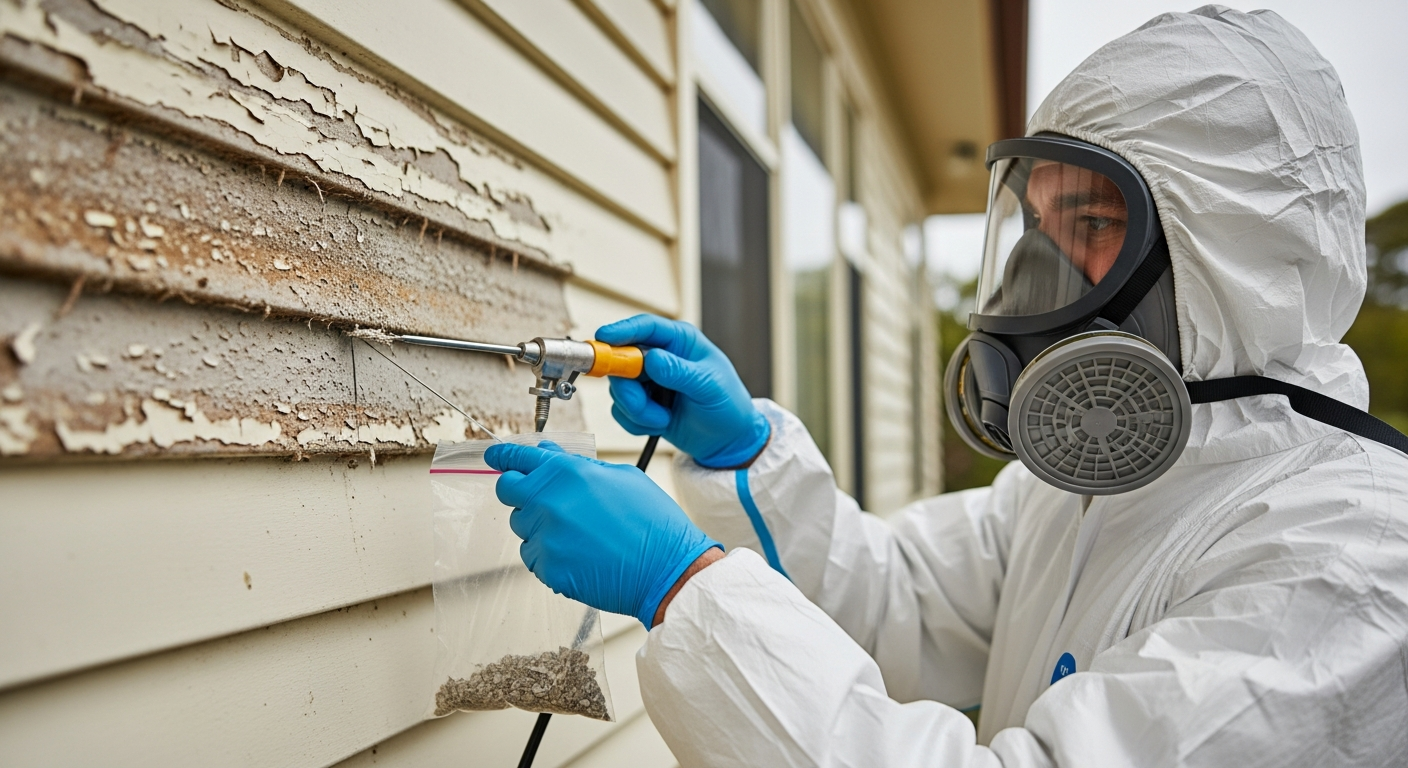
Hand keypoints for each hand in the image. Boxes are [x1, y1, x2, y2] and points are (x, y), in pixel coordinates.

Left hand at [485, 441, 721, 627]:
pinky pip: (533, 556)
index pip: (516, 459)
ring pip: (521, 526)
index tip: (495, 458)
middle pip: (508, 491)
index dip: (503, 458)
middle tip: (544, 498)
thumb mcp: (621, 477)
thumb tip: (548, 455)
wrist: (667, 569)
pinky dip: (549, 553)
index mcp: (566, 473)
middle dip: (520, 491)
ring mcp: (545, 537)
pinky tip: (580, 552)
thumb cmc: (652, 522)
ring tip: (579, 532)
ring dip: (539, 524)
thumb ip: (577, 465)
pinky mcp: (548, 568)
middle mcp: (548, 502)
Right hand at [596, 314, 769, 467]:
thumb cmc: (728, 406)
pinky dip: (637, 422)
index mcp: (680, 341)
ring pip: (619, 389)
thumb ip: (680, 372)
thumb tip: (652, 359)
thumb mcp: (709, 386)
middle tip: (642, 404)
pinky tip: (660, 425)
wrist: (727, 440)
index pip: (646, 327)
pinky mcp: (641, 403)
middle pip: (621, 359)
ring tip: (663, 418)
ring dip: (637, 410)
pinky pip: (620, 410)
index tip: (604, 339)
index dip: (622, 331)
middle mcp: (660, 356)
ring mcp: (648, 380)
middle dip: (628, 388)